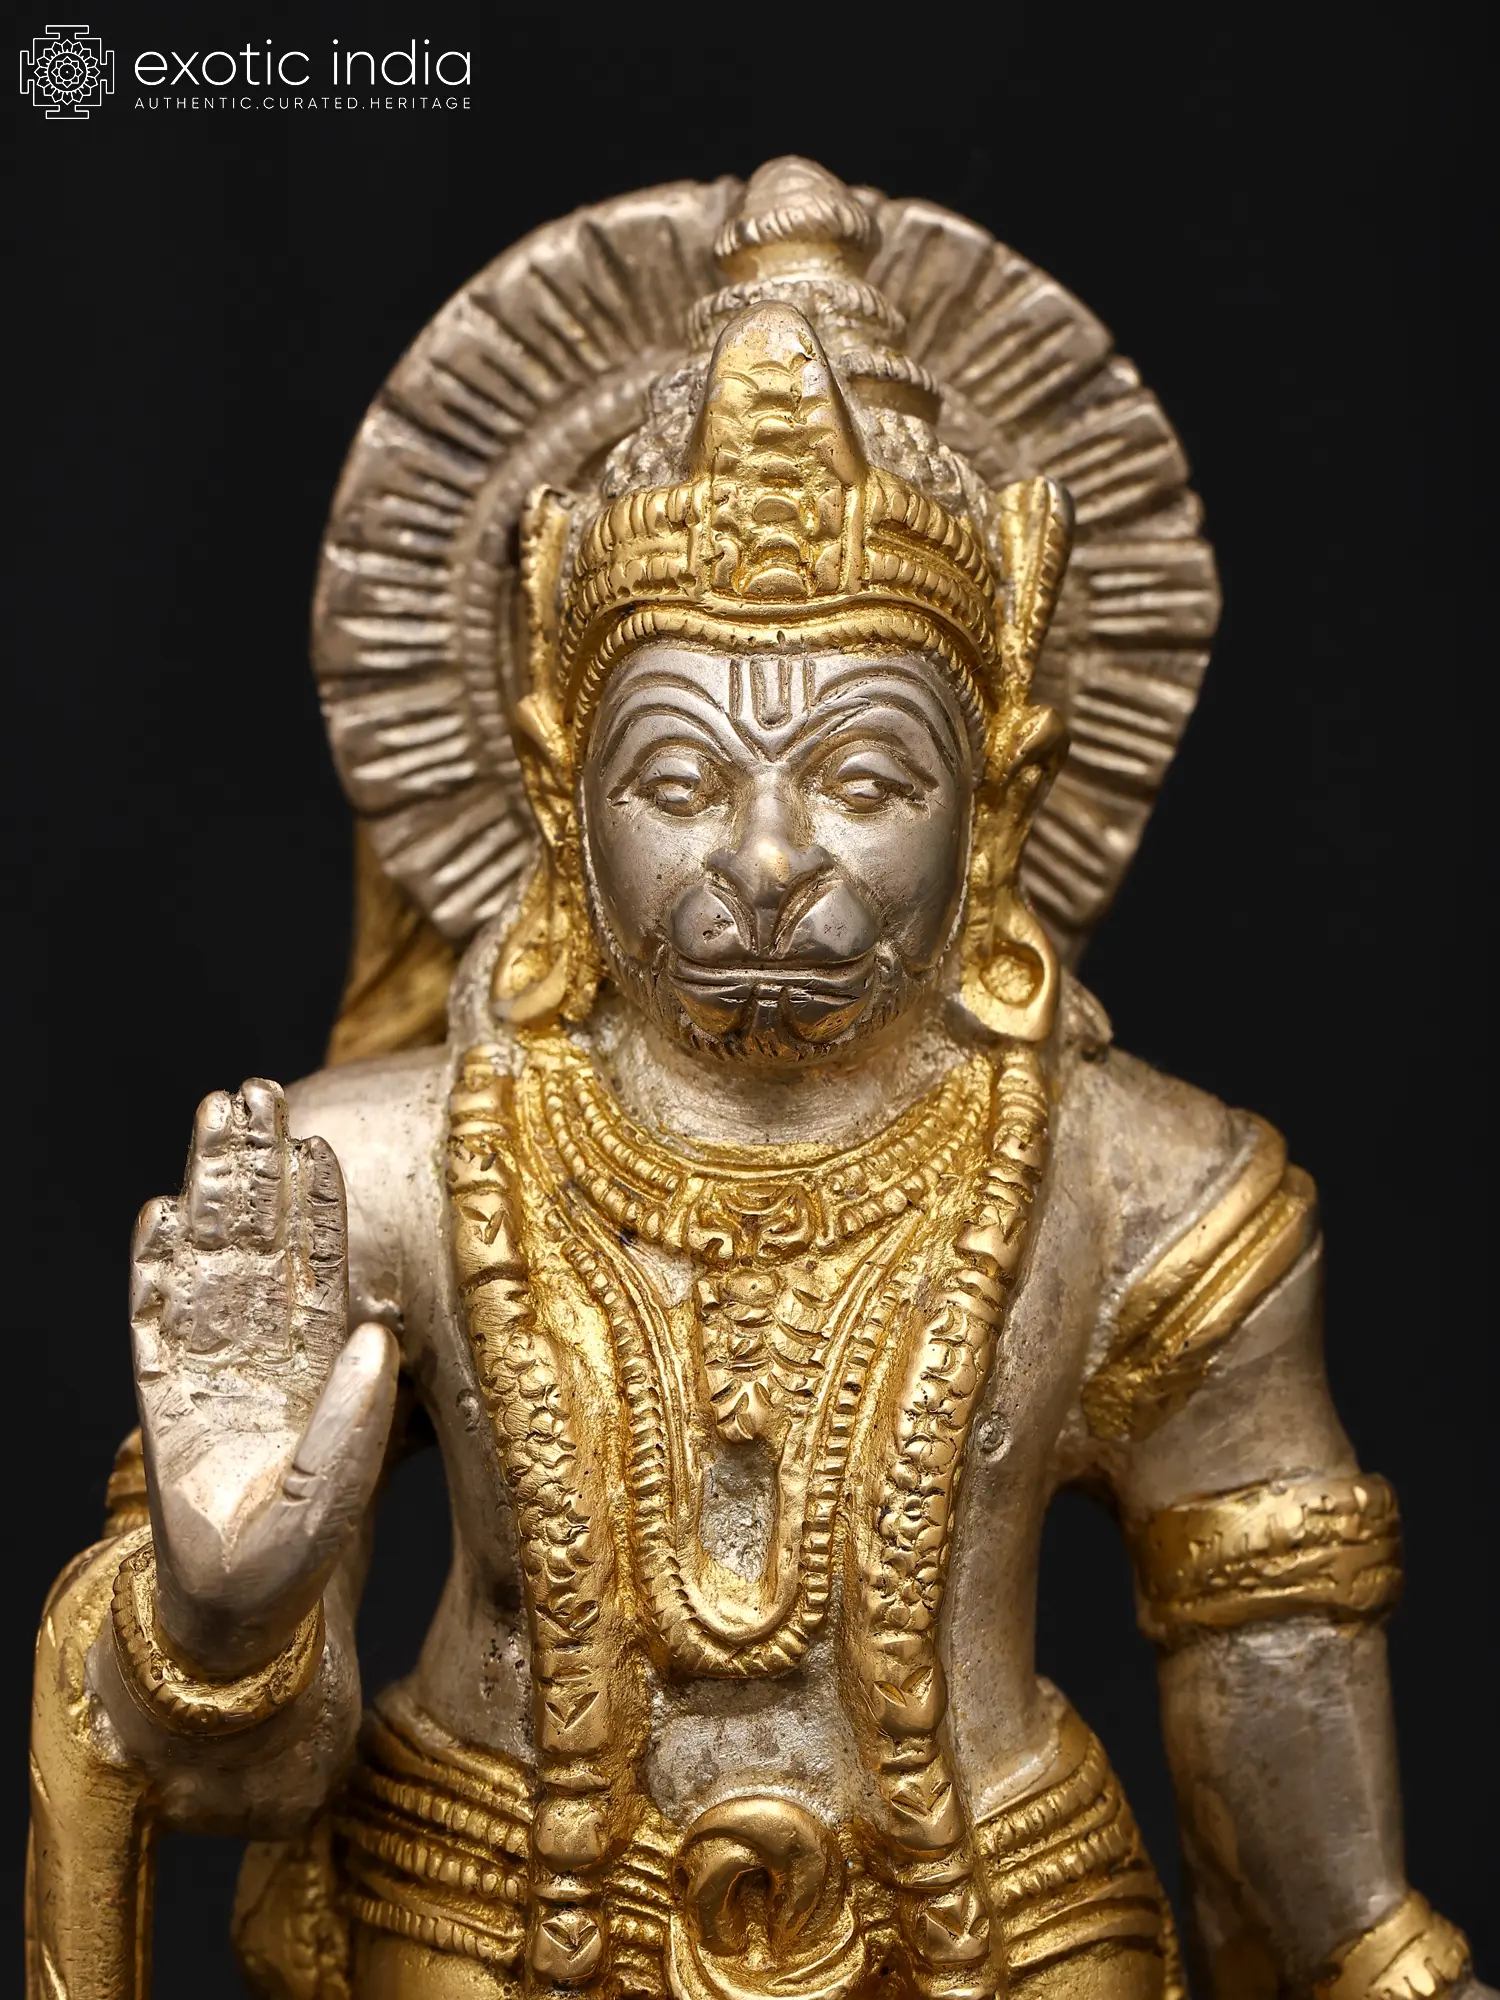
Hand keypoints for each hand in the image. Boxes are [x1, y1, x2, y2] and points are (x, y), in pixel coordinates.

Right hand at [130, 1080, 398, 1677]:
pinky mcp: (160, 1399)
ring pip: (208, 1260)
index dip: (317, 1205)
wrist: (233, 1615)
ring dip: (210, 1191)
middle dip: (258, 1168)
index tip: (320, 1141)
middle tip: (257, 1092)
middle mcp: (261, 1354)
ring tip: (211, 1122)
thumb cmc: (298, 1558)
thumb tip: (379, 1339)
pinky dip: (155, 1271)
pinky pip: (154, 1323)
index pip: (316, 1268)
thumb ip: (358, 1418)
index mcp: (314, 1367)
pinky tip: (161, 1215)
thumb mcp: (339, 1493)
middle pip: (258, 1240)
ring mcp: (206, 1369)